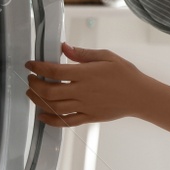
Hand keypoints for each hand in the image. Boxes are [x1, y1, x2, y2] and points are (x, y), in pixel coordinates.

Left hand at [25, 42, 142, 125]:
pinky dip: (51, 120)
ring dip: (38, 100)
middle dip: (34, 84)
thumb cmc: (125, 74)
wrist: (140, 96)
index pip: (54, 70)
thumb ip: (82, 53)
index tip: (30, 65)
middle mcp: (82, 91)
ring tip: (32, 93)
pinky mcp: (88, 117)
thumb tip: (63, 47)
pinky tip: (42, 115)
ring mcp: (84, 106)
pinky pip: (66, 122)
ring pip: (54, 107)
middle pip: (49, 90)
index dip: (38, 67)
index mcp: (86, 73)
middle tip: (30, 79)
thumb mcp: (106, 56)